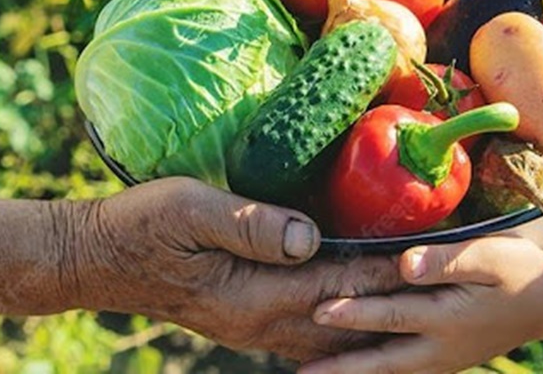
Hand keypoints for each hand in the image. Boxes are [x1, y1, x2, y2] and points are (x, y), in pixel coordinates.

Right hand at [66, 177, 404, 361]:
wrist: (99, 259)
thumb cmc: (143, 227)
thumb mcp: (190, 211)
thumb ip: (249, 224)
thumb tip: (308, 236)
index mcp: (253, 295)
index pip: (340, 283)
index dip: (389, 270)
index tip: (434, 257)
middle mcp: (259, 321)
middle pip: (344, 315)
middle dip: (395, 299)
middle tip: (443, 283)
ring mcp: (251, 326)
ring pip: (328, 331)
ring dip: (371, 317)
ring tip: (413, 302)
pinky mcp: (243, 318)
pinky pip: (304, 330)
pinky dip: (339, 324)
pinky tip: (355, 315)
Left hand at [299, 236, 542, 373]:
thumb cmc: (517, 271)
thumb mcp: (488, 257)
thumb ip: (445, 261)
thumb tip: (404, 264)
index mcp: (446, 319)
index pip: (390, 316)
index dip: (353, 313)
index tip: (319, 312)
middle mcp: (439, 349)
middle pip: (381, 362)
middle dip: (340, 367)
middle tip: (302, 373)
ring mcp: (442, 360)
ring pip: (389, 370)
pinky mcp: (443, 359)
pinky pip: (402, 368)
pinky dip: (375, 369)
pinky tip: (353, 367)